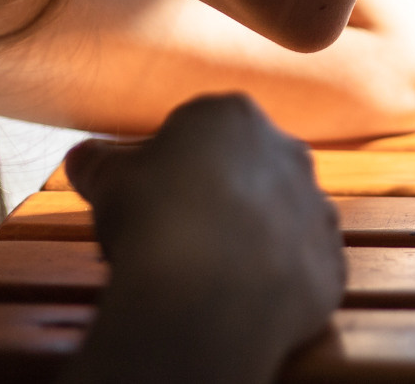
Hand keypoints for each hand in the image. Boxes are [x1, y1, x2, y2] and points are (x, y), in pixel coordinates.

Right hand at [64, 94, 342, 383]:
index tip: (146, 203)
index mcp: (232, 116)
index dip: (168, 169)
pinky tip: (242, 300)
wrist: (210, 289)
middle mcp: (287, 150)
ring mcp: (317, 205)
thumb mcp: (109, 183)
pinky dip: (276, 280)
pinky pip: (301, 266)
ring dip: (250, 238)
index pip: (199, 132)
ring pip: (278, 217)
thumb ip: (100, 163)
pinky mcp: (332, 259)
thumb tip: (82, 157)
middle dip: (216, 198)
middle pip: (246, 170)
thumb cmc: (154, 218)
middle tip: (176, 239)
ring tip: (208, 275)